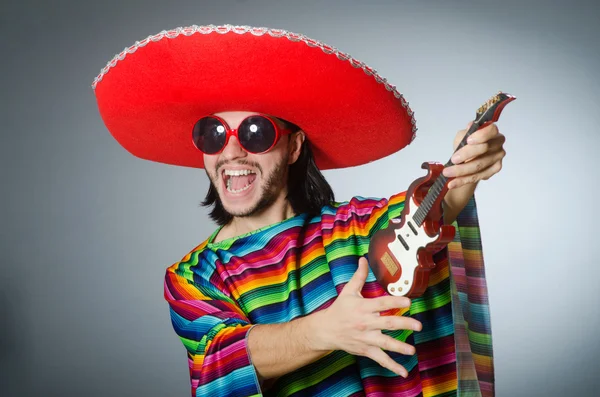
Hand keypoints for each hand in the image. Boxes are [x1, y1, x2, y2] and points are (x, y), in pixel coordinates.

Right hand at [310, 257, 421, 376]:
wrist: (326, 330)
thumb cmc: (339, 309)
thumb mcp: (348, 291)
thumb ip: (359, 276)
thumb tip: (363, 259)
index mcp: (363, 307)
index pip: (381, 303)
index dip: (395, 301)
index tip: (408, 301)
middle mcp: (365, 323)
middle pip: (387, 323)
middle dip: (404, 324)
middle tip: (417, 325)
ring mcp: (365, 338)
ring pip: (384, 343)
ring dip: (399, 347)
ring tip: (411, 350)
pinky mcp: (365, 349)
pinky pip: (380, 358)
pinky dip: (391, 366)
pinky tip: (403, 371)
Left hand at [442, 122, 505, 188]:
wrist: (466, 157)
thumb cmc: (466, 144)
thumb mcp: (462, 136)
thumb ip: (466, 133)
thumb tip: (470, 127)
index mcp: (492, 131)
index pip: (491, 130)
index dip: (481, 136)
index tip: (468, 140)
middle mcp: (498, 143)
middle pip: (484, 150)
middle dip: (466, 155)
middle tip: (452, 160)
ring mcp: (498, 156)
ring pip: (480, 166)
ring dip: (461, 171)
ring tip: (447, 173)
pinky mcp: (495, 169)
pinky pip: (478, 176)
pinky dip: (464, 180)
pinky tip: (453, 183)